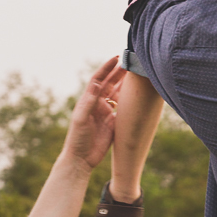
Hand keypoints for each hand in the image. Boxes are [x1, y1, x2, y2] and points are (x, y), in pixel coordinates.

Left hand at [61, 56, 127, 170]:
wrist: (81, 159)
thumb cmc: (77, 138)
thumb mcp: (81, 119)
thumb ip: (89, 102)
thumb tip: (95, 83)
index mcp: (88, 100)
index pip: (99, 79)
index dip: (107, 68)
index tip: (117, 58)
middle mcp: (97, 104)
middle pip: (110, 84)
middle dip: (120, 73)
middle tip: (132, 63)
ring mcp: (106, 113)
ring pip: (118, 94)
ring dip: (126, 85)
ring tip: (137, 75)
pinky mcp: (113, 123)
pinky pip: (123, 108)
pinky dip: (130, 101)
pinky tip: (138, 95)